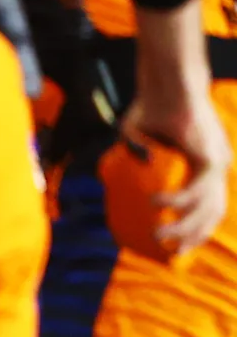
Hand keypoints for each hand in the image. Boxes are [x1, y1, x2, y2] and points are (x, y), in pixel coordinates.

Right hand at [117, 22, 229, 257]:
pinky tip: (157, 202)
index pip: (208, 205)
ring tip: (160, 233)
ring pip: (207, 207)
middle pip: (212, 213)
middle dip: (194, 236)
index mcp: (204, 164)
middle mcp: (215, 166)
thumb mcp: (138, 138)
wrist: (168, 83)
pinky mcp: (211, 158)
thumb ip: (133, 156)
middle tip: (173, 252)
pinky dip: (176, 200)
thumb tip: (118, 175)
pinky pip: (195, 189)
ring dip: (185, 226)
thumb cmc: (153, 106)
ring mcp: (217, 163)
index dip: (196, 228)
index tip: (179, 248)